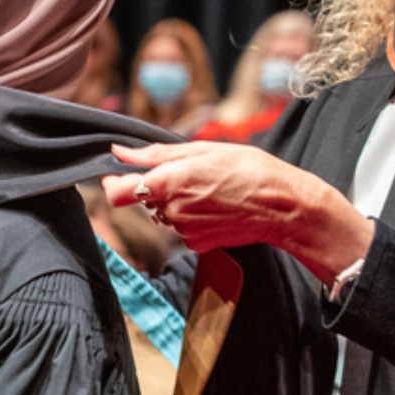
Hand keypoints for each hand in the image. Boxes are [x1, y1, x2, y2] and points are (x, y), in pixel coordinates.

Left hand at [105, 141, 374, 282]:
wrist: (281, 205)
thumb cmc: (248, 170)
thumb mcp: (202, 150)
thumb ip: (155, 155)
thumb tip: (120, 152)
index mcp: (167, 183)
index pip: (117, 192)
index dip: (113, 183)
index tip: (118, 175)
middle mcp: (170, 211)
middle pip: (144, 201)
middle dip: (158, 188)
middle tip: (191, 174)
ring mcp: (182, 231)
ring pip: (163, 214)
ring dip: (176, 202)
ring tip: (209, 190)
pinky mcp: (196, 244)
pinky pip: (181, 229)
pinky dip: (191, 218)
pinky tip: (215, 207)